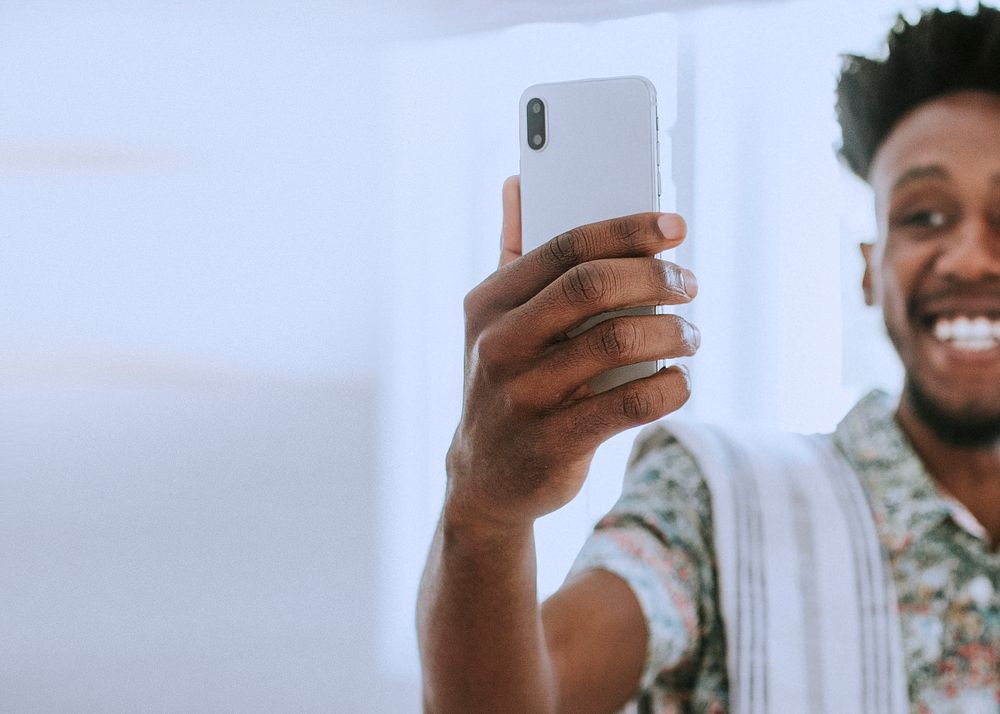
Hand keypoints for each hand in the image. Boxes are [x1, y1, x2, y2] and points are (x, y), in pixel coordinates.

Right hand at [444, 176, 698, 532]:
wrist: (484, 479)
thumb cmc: (507, 382)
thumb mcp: (495, 320)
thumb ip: (513, 252)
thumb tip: (518, 181)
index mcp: (489, 303)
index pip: (565, 247)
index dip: (627, 230)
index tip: (674, 226)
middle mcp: (499, 344)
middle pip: (592, 286)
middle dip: (655, 277)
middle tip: (689, 285)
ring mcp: (523, 396)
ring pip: (618, 342)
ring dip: (672, 333)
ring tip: (690, 337)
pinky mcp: (552, 444)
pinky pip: (630, 404)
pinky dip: (669, 387)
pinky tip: (679, 381)